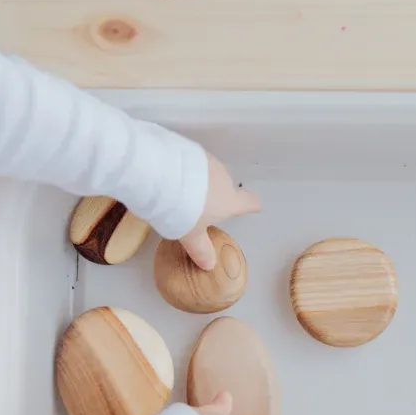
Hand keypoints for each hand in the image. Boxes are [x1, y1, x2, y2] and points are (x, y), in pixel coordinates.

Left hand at [180, 154, 260, 269]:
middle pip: (225, 187)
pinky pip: (192, 162)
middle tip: (195, 206)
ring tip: (179, 191)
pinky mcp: (190, 148)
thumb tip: (209, 265)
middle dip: (214, 195)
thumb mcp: (190, 235)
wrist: (161, 174)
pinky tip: (170, 176)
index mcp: (229, 200)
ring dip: (199, 181)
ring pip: (208, 174)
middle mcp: (224, 178)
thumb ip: (201, 249)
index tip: (255, 206)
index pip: (249, 202)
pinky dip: (186, 169)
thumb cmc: (183, 210)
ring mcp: (208, 160)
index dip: (251, 205)